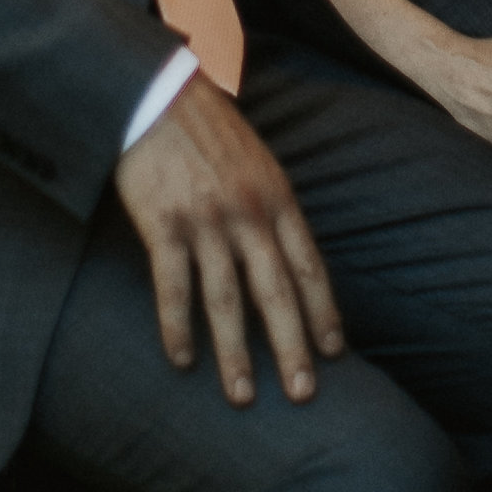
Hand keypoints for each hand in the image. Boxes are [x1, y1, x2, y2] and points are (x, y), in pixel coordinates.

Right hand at [115, 73, 344, 405]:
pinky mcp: (163, 224)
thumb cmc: (208, 130)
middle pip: (277, 292)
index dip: (323, 312)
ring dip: (236, 354)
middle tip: (304, 395)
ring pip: (227, 300)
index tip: (335, 353)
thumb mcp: (258, 162)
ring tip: (244, 397)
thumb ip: (273, 208)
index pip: (310, 266)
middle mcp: (249, 212)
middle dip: (292, 347)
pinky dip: (178, 328)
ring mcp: (206, 220)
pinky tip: (182, 360)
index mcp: (278, 196)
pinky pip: (173, 287)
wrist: (156, 93)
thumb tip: (291, 257)